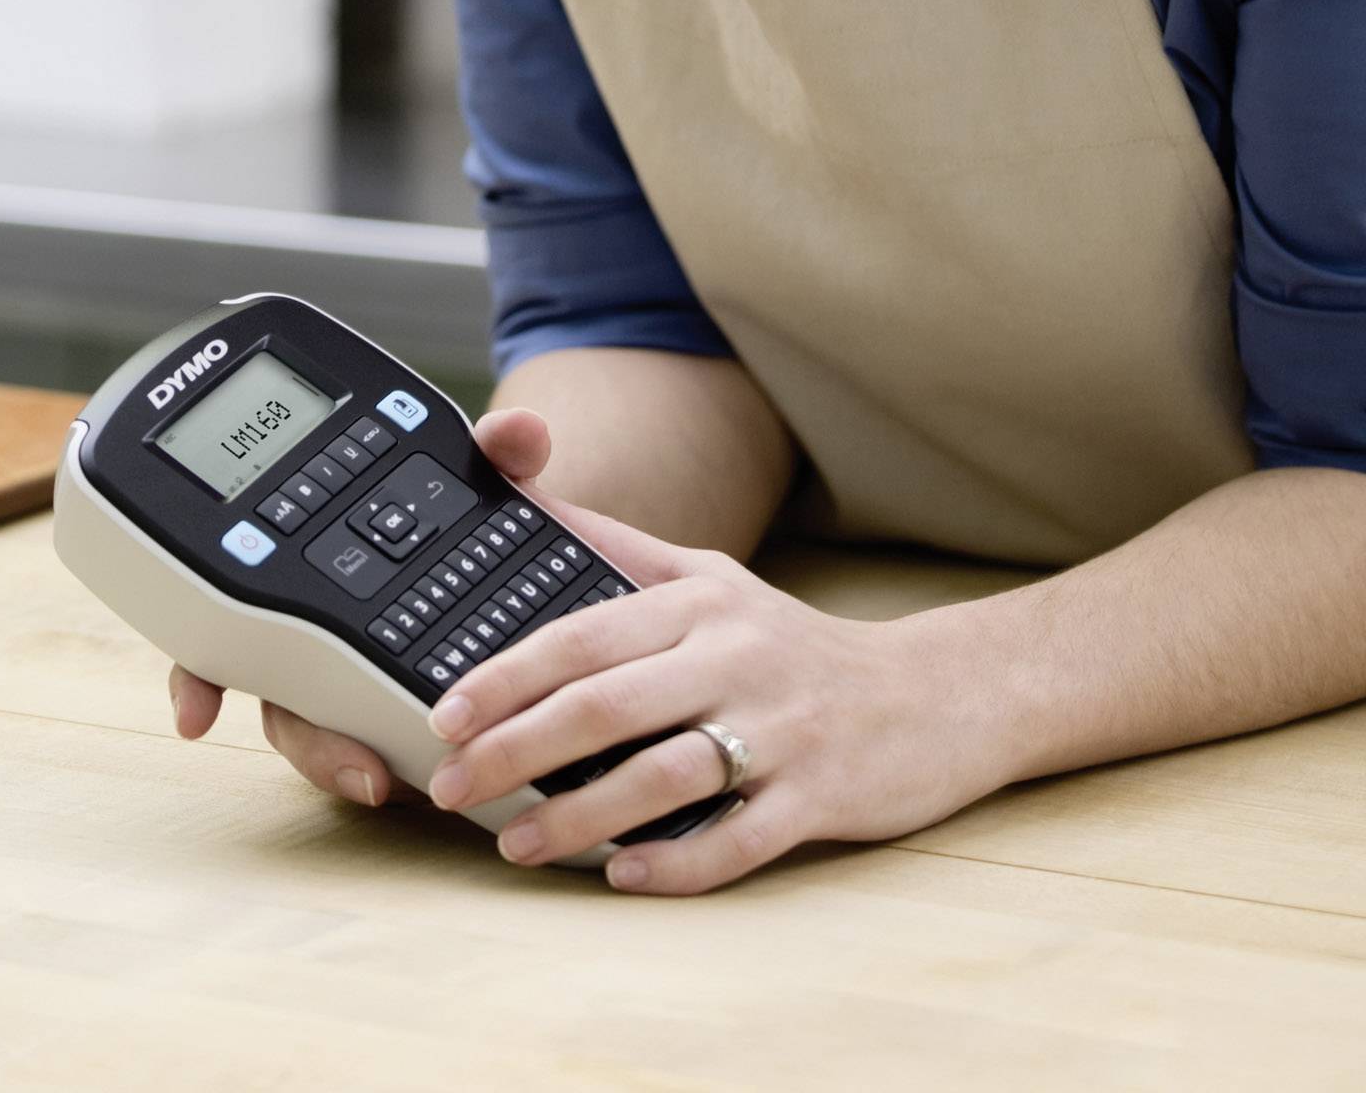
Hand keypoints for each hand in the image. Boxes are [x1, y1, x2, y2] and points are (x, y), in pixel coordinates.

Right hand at [166, 402, 566, 810]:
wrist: (551, 562)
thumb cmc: (491, 521)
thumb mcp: (493, 481)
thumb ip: (498, 449)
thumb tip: (515, 432)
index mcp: (325, 575)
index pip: (242, 625)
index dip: (201, 674)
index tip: (195, 713)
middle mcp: (335, 639)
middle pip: (289, 708)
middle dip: (309, 743)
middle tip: (352, 764)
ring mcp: (374, 687)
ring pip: (333, 743)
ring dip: (347, 767)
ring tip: (386, 780)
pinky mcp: (421, 724)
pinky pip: (395, 762)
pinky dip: (401, 776)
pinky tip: (422, 787)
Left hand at [419, 506, 1017, 896]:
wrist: (933, 696)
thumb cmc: (790, 644)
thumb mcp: (710, 577)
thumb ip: (617, 549)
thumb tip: (526, 502)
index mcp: (699, 598)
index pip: (582, 635)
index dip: (506, 676)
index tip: (444, 715)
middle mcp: (735, 654)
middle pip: (605, 706)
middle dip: (515, 752)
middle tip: (452, 788)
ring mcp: (780, 728)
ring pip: (661, 777)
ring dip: (578, 817)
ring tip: (515, 844)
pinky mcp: (819, 795)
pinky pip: (736, 838)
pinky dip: (674, 863)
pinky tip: (622, 875)